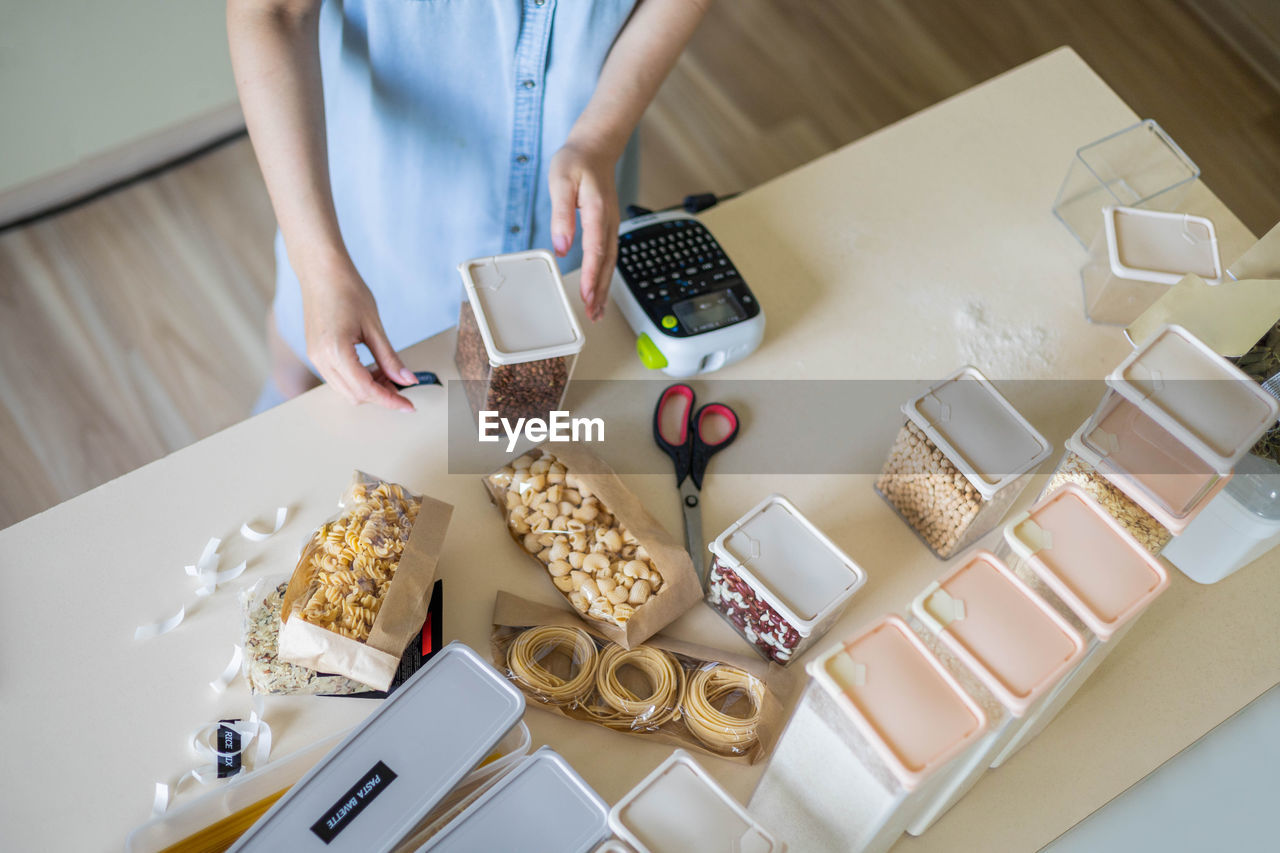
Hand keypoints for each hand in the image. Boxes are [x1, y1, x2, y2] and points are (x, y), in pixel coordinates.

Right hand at [299, 257, 417, 410]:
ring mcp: (315, 357)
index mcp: (335, 351)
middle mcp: (320, 358)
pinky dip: (356, 380)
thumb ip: (390, 358)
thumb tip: (407, 380)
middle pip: (354, 395)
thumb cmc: (347, 290)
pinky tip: (372, 368)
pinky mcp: (315, 353)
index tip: (408, 406)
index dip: (390, 400)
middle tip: (402, 384)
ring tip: (388, 374)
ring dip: (368, 389)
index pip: (366, 389)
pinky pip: (337, 378)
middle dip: (380, 395)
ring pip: (344, 390)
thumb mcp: (374, 326)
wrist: (321, 271)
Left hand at [549, 140, 619, 321]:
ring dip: (605, 288)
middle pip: (608, 262)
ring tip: (598, 311)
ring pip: (611, 262)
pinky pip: (609, 256)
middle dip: (601, 290)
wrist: (595, 148)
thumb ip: (561, 215)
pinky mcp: (607, 227)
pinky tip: (600, 289)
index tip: (588, 294)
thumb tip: (561, 246)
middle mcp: (608, 220)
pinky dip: (606, 276)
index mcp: (597, 210)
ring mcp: (610, 224)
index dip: (593, 274)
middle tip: (594, 313)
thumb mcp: (560, 181)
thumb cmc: (576, 162)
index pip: (596, 249)